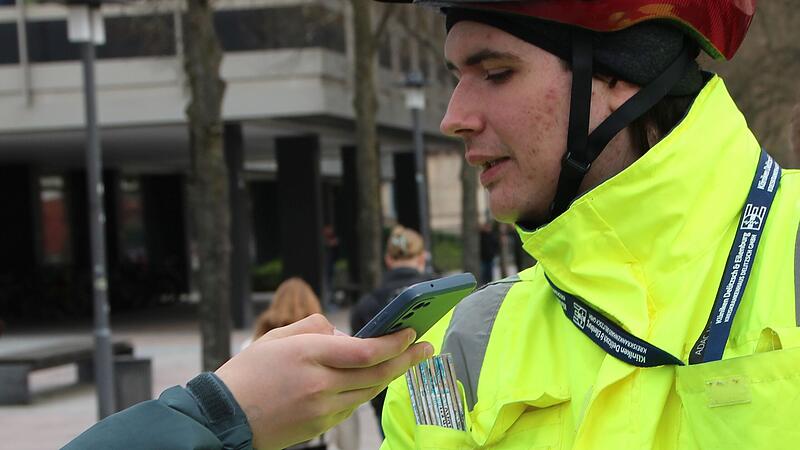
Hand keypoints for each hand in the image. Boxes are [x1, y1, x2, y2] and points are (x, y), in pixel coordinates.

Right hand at [215, 314, 432, 449]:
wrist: (224, 417)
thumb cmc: (248, 373)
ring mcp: (322, 409)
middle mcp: (320, 385)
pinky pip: (352, 404)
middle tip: (426, 347)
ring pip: (368, 390)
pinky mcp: (321, 426)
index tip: (411, 332)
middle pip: (376, 373)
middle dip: (406, 359)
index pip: (365, 351)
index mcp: (309, 356)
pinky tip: (374, 378)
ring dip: (390, 374)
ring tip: (406, 359)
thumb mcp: (277, 337)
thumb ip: (315, 328)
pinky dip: (366, 389)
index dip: (394, 342)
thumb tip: (344, 334)